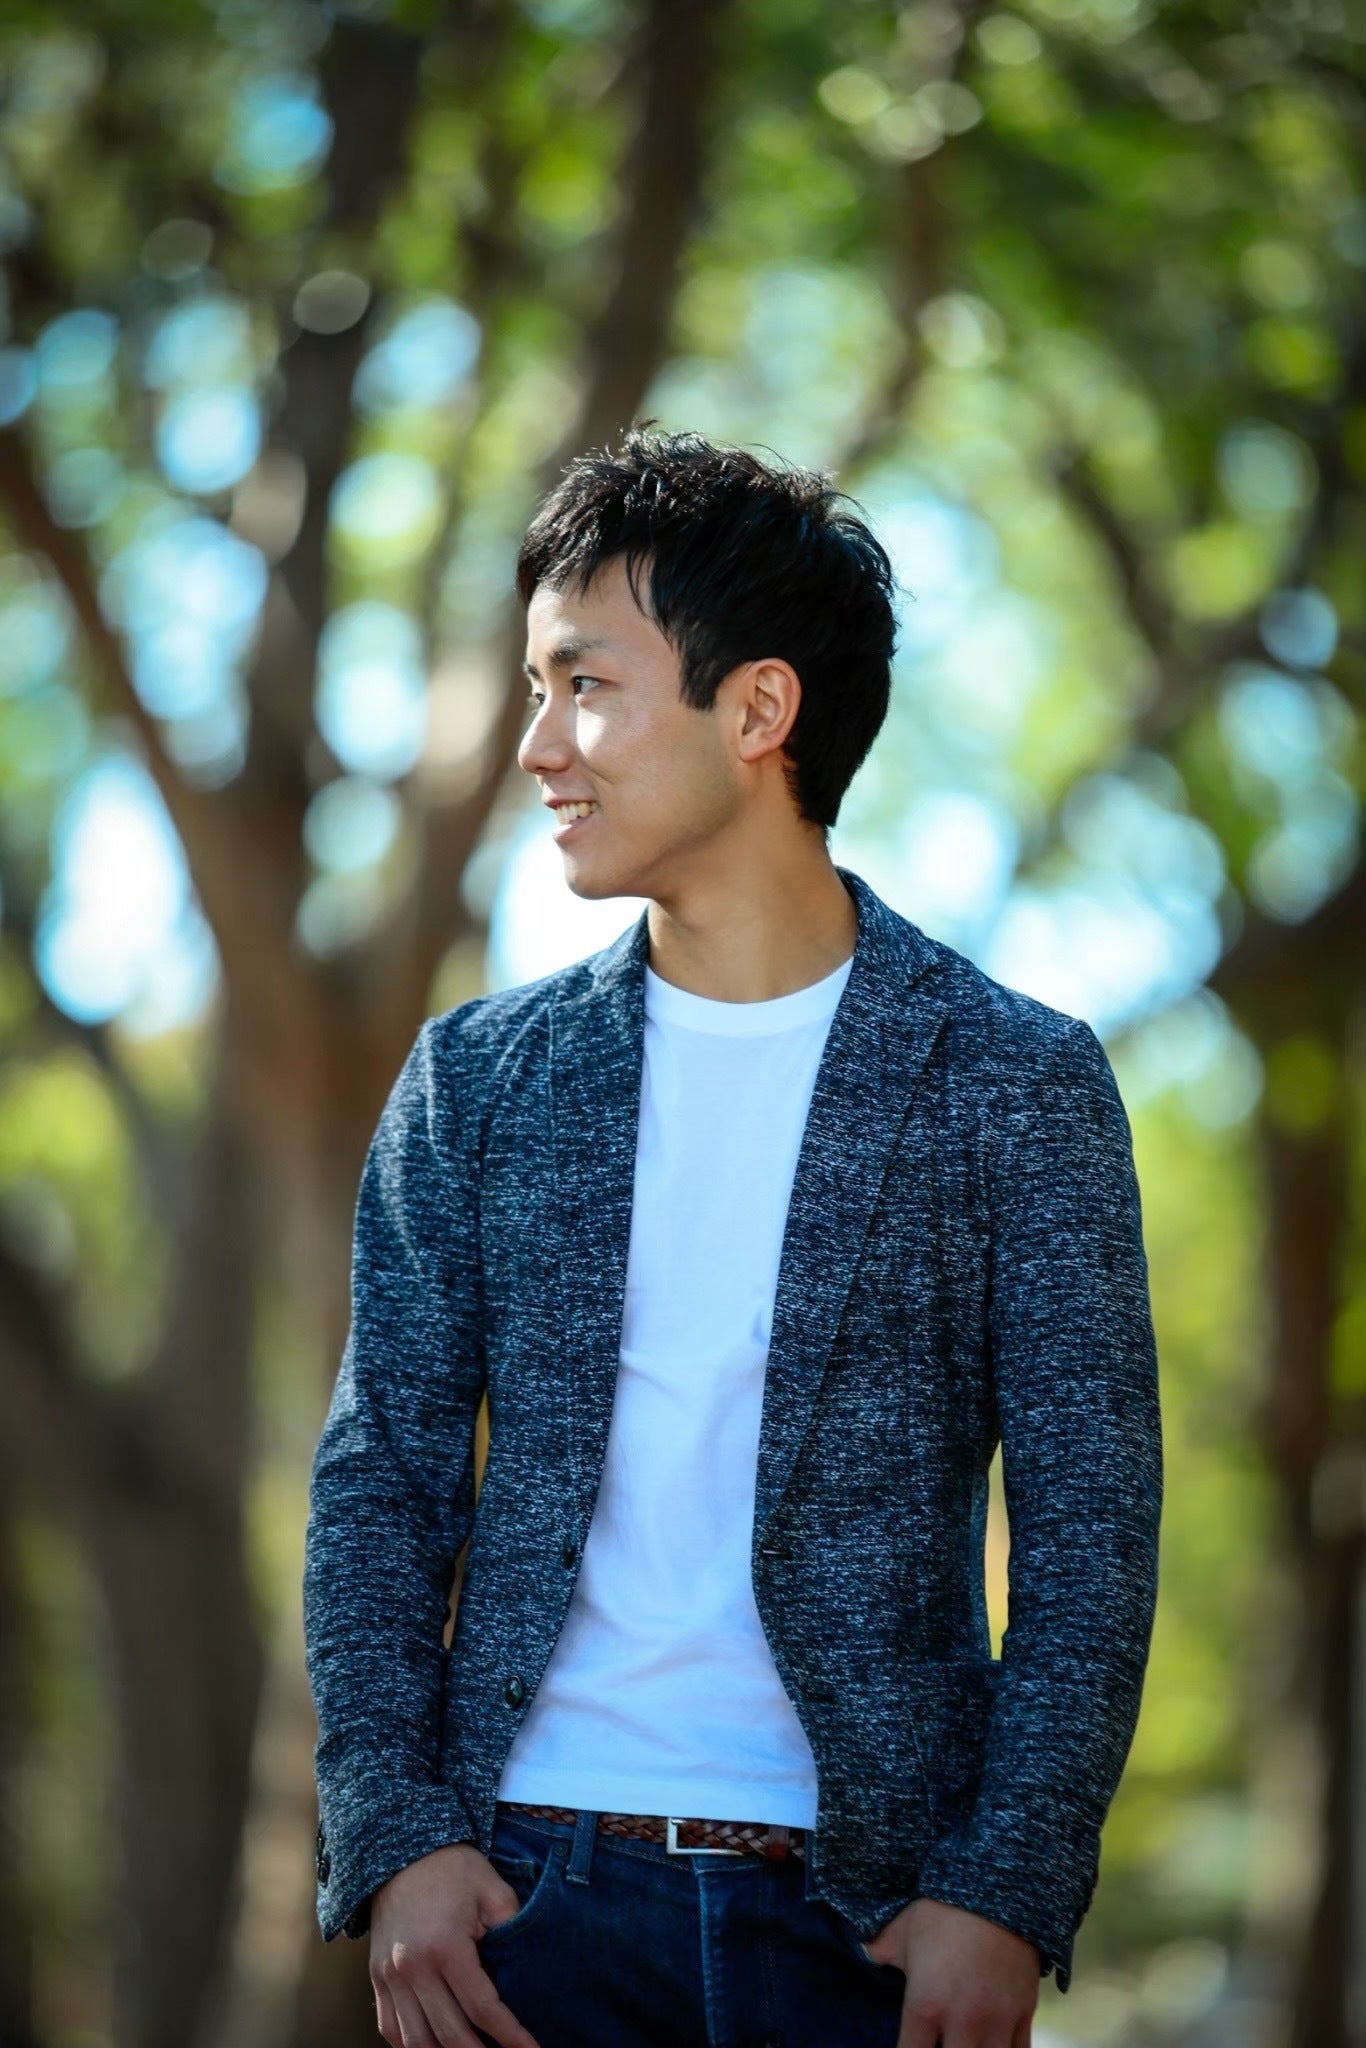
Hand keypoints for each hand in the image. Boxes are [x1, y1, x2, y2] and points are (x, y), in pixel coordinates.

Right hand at [369, 1841, 541, 2047]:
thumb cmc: (453, 1868)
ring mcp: (390, 1975)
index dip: (510, 2036)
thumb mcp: (493, 1889)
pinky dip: (411, 2046)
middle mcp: (412, 1967)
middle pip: (448, 2034)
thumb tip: (530, 1968)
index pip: (482, 2008)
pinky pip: (390, 2028)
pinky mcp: (376, 1977)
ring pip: (415, 2041)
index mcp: (445, 1946)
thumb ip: (513, 1928)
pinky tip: (435, 2046)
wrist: (402, 1851)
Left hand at [862, 1896, 1039, 2047]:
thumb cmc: (943, 1908)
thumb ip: (880, 1950)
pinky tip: (994, 2046)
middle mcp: (962, 2022)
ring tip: (964, 2043)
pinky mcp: (1024, 2013)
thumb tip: (864, 1953)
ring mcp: (997, 2021)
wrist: (998, 1887)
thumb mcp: (903, 1928)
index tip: (909, 2047)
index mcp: (925, 2005)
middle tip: (940, 2041)